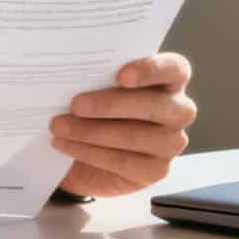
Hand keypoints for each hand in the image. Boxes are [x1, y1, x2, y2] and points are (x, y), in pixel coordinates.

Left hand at [51, 53, 195, 197]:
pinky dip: (89, 152)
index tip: (121, 75)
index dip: (150, 70)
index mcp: (171, 78)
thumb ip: (96, 73)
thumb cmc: (98, 106)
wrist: (90, 151)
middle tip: (75, 104)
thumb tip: (70, 68)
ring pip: (134, 136)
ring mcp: (171, 142)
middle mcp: (179, 110)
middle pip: (153, 105)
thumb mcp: (98, 84)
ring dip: (91, 131)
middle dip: (110, 104)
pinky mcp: (156, 170)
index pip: (175, 69)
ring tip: (59, 126)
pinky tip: (65, 144)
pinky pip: (123, 161)